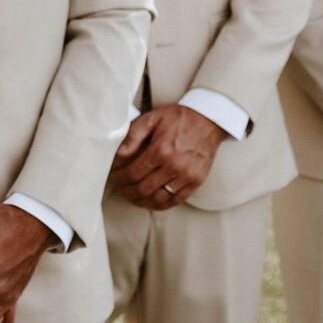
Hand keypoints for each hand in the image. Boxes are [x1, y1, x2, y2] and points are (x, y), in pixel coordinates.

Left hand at [110, 107, 225, 210]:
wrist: (208, 120)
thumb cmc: (178, 118)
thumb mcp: (152, 118)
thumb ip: (133, 135)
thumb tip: (118, 154)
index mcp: (161, 150)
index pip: (133, 173)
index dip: (120, 178)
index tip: (115, 177)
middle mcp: (174, 166)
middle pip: (143, 189)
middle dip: (127, 191)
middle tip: (120, 188)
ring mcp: (187, 176)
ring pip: (158, 199)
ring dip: (141, 201)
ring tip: (132, 196)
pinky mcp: (196, 182)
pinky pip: (176, 201)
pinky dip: (160, 205)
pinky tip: (150, 201)